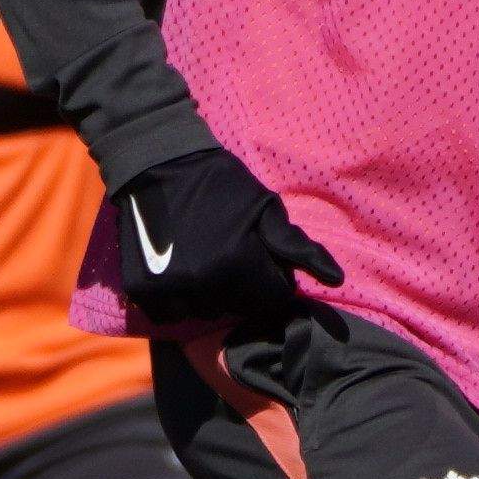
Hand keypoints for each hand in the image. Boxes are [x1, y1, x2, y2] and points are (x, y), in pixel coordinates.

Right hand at [90, 143, 340, 327]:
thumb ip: (298, 248)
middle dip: (242, 288)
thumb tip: (336, 281)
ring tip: (204, 259)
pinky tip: (179, 270)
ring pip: (204, 314)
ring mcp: (170, 289)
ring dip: (210, 296)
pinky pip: (169, 315)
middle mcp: (204, 284)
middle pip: (239, 309)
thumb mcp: (266, 208)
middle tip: (229, 253)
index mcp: (238, 265)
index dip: (271, 276)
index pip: (273, 298)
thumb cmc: (221, 184)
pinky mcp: (141, 290)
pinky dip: (177, 300)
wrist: (159, 163)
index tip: (258, 254)